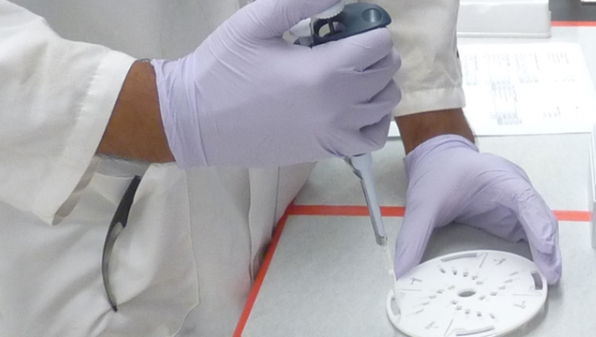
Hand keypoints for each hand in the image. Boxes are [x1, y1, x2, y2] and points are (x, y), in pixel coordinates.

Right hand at [151, 0, 400, 167]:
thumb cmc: (222, 69)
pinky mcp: (327, 151)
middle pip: (387, 71)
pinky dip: (373, 117)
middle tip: (341, 46)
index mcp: (324, 73)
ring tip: (346, 73)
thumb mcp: (255, 22)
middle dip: (372, 51)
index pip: (379, 43)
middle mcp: (339, 108)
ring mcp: (335, 134)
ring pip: (385, 103)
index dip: (366, 27)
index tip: (342, 26)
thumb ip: (302, 1)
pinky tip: (353, 105)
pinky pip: (372, 136)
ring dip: (375, 81)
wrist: (197, 121)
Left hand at [395, 135, 561, 283]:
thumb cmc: (437, 172)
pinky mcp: (509, 217)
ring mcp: (515, 204)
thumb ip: (412, 238)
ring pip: (538, 228)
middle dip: (548, 246)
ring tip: (547, 278)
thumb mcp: (421, 205)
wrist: (436, 158)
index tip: (544, 250)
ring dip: (545, 252)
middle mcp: (514, 190)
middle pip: (540, 217)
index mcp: (499, 178)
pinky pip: (527, 235)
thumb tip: (402, 270)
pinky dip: (532, 252)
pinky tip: (532, 271)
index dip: (538, 226)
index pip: (526, 201)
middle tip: (549, 276)